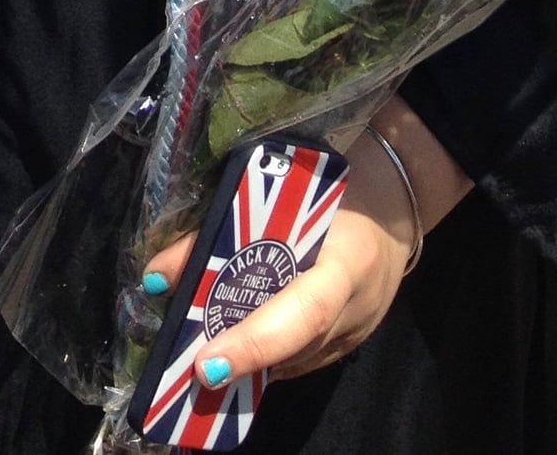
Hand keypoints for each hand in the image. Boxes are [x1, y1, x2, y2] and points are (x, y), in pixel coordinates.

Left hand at [141, 102, 471, 388]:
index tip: (210, 362)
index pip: (306, 310)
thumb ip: (229, 228)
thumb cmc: (331, 183)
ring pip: (297, 359)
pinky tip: (234, 354)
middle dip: (240, 359)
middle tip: (191, 372)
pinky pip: (304, 358)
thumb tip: (162, 274)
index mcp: (348, 258)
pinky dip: (267, 358)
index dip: (257, 339)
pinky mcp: (353, 341)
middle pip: (295, 344)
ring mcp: (358, 330)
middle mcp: (358, 305)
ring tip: (197, 367)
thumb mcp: (286, 191)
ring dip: (249, 364)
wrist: (394, 200)